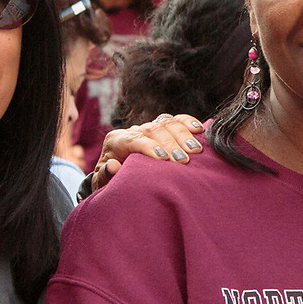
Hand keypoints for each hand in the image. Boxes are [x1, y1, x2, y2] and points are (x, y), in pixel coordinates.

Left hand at [90, 113, 205, 190]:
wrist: (118, 175)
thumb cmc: (112, 181)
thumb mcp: (103, 183)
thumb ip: (105, 175)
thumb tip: (113, 165)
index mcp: (116, 141)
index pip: (133, 139)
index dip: (149, 146)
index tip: (163, 158)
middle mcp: (133, 131)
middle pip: (153, 129)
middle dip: (170, 144)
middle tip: (184, 161)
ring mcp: (149, 128)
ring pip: (167, 123)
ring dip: (183, 135)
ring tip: (196, 150)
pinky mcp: (162, 128)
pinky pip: (176, 120)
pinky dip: (188, 122)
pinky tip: (199, 130)